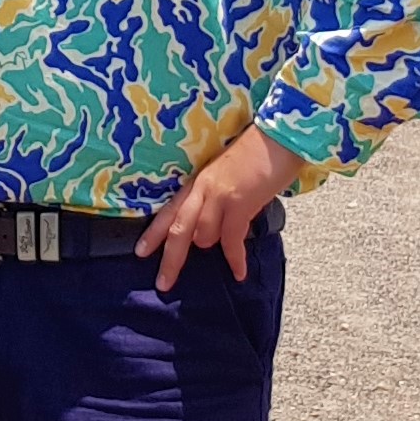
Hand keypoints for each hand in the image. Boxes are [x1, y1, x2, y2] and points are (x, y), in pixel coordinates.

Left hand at [136, 123, 301, 292]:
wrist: (279, 136)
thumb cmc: (258, 153)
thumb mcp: (226, 175)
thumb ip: (214, 198)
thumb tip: (214, 225)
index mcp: (197, 182)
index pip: (168, 211)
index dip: (153, 234)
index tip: (140, 252)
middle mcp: (201, 189)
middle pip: (177, 231)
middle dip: (170, 260)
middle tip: (163, 284)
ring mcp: (218, 196)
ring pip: (204, 237)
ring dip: (214, 246)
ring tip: (229, 250)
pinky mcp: (239, 203)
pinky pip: (231, 240)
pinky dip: (235, 259)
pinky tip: (239, 274)